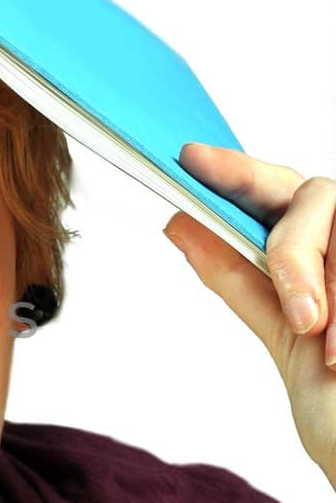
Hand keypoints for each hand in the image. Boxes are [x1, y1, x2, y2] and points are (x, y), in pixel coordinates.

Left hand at [163, 143, 335, 491]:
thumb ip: (242, 278)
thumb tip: (181, 223)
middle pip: (317, 194)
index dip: (237, 170)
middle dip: (295, 249)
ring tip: (326, 343)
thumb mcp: (288, 339)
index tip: (191, 159)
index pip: (279, 191)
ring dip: (324, 283)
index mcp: (322, 252)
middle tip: (298, 315)